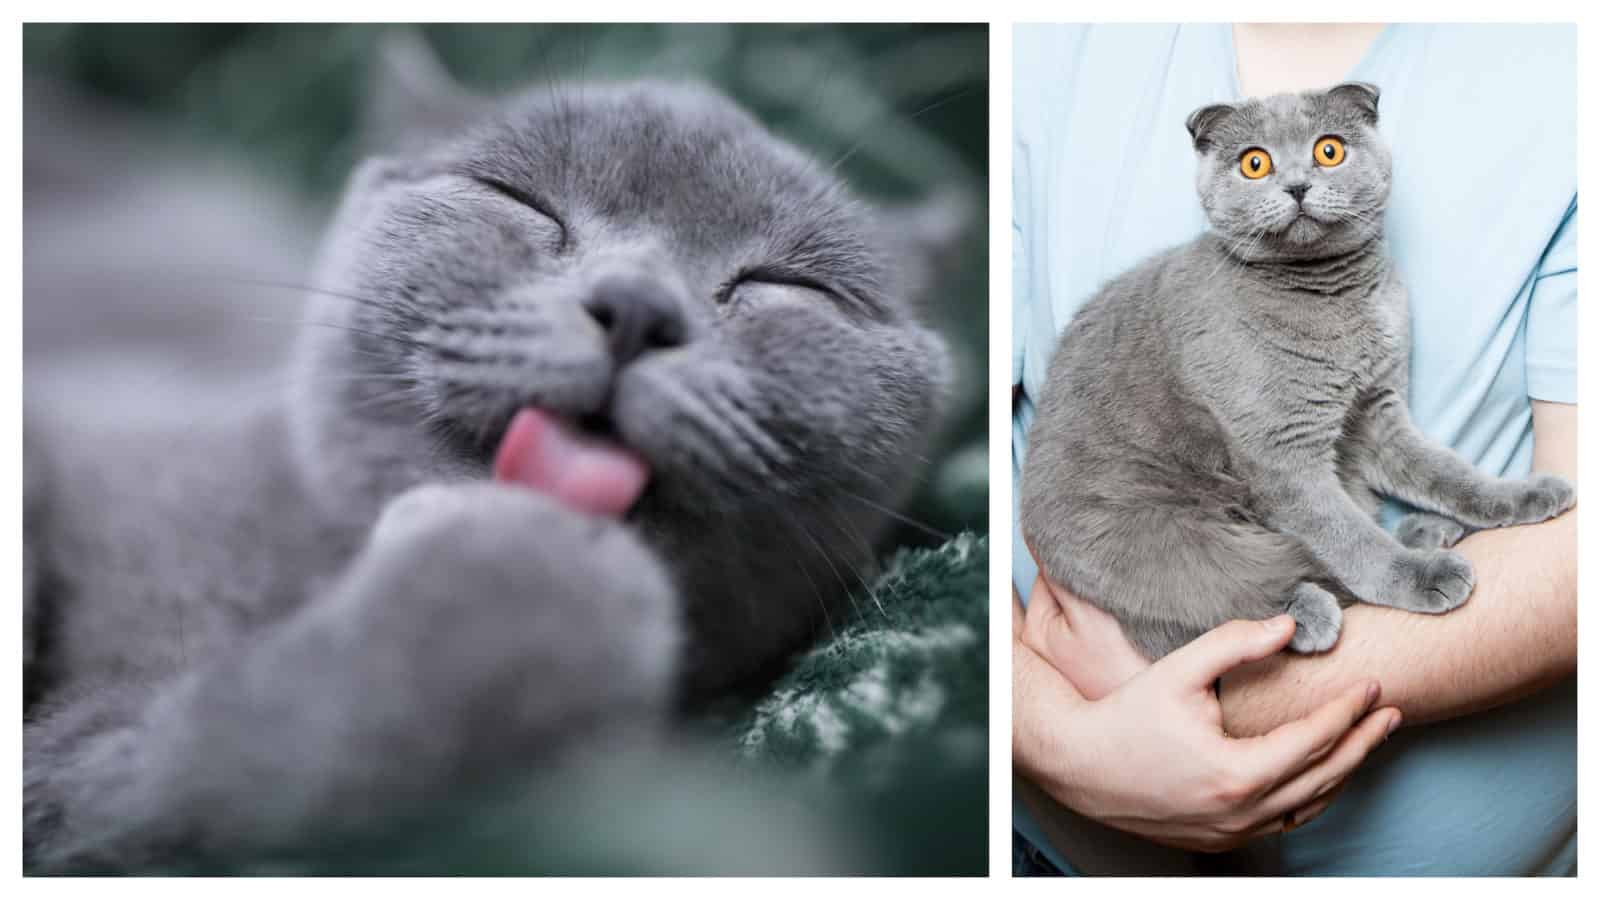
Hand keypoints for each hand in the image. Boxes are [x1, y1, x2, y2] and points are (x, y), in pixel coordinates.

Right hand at [1014, 582, 1399, 851]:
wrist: (1080, 763)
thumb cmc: (1125, 716)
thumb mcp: (1179, 670)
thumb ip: (1235, 644)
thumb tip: (1290, 625)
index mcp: (1237, 773)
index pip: (1315, 740)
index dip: (1349, 711)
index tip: (1371, 685)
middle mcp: (1242, 811)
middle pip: (1325, 776)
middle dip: (1363, 741)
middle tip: (1390, 712)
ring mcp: (1233, 831)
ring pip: (1309, 806)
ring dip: (1343, 771)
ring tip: (1367, 740)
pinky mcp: (1221, 837)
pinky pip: (1284, 821)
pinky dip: (1311, 796)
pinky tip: (1321, 773)